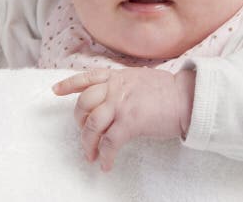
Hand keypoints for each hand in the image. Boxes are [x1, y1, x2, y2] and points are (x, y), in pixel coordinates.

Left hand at [52, 67, 195, 171]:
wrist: (187, 98)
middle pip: (84, 103)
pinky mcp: (130, 121)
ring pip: (92, 124)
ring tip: (91, 156)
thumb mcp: (141, 78)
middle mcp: (116, 88)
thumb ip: (125, 84)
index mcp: (118, 76)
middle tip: (85, 136)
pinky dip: (105, 155)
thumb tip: (116, 95)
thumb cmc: (169, 91)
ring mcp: (121, 104)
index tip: (55, 91)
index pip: (87, 77)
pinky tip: (106, 164)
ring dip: (88, 143)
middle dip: (79, 122)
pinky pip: (109, 142)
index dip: (68, 84)